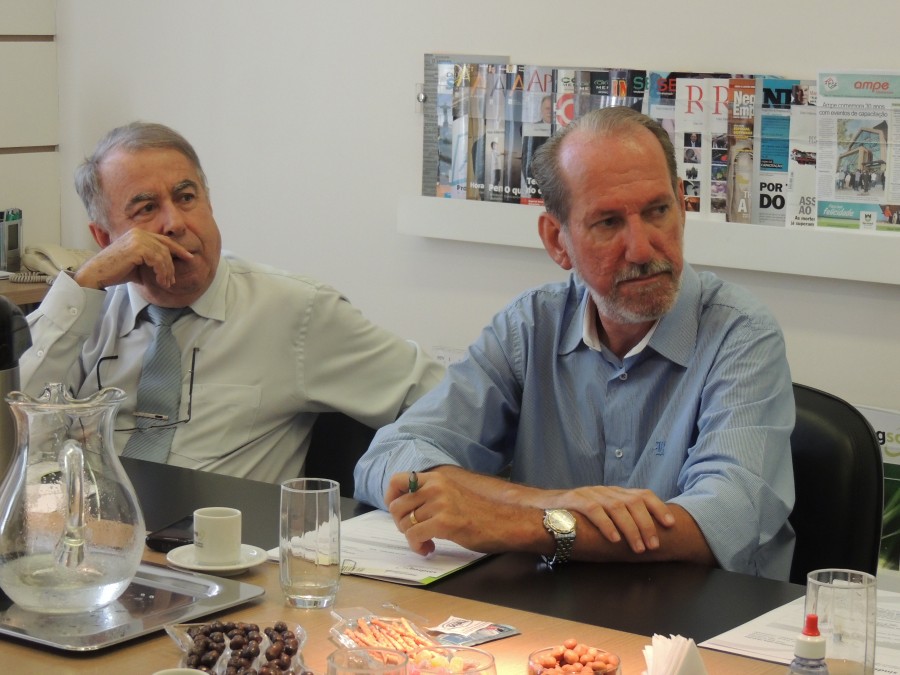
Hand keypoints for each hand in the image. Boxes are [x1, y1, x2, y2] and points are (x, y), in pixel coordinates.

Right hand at [74, 229, 192, 290]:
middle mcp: (139, 233)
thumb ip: (151, 261)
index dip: (178, 249)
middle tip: (171, 280)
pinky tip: (160, 281)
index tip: (189, 257)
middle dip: (172, 265)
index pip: (163, 240)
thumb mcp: (138, 264)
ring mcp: (138, 238)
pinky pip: (158, 260)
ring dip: (167, 272)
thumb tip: (168, 266)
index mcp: (138, 233)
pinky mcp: (137, 247)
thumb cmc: (116, 272)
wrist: (96, 275)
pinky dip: (162, 272)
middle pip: (166, 247)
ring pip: (164, 255)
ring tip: (166, 284)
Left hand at [385, 470, 523, 556]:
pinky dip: (417, 546)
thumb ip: (430, 495)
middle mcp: (435, 487)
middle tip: (414, 532)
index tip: (397, 512)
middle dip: (400, 524)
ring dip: (411, 538)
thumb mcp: (451, 494)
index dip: (390, 497)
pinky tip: (429, 548)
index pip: (396, 479)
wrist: (504, 522)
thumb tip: (404, 507)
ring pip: (404, 524)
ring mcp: (439, 504)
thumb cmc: (479, 512)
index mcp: (435, 478)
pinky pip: (414, 535)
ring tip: (425, 542)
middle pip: (396, 506)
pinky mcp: (444, 522)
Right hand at [550, 485, 674, 553]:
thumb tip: (646, 536)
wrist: (543, 506)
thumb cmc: (576, 516)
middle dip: (647, 525)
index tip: (670, 524)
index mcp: (615, 493)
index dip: (659, 508)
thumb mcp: (602, 513)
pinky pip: (594, 511)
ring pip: (617, 507)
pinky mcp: (575, 500)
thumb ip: (620, 519)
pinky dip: (607, 525)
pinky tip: (614, 539)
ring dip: (631, 529)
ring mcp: (590, 493)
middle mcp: (606, 490)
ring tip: (638, 548)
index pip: (643, 494)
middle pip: (634, 502)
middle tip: (653, 546)